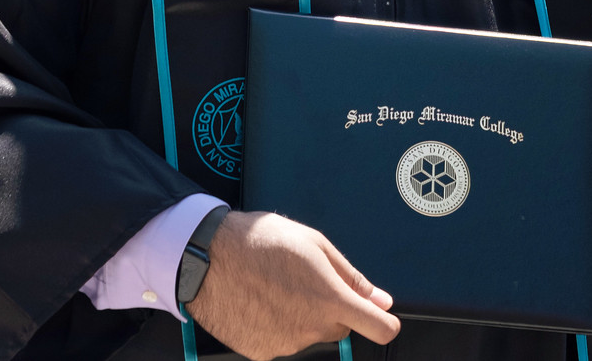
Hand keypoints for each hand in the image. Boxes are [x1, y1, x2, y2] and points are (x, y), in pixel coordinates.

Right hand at [186, 211, 399, 360]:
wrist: (206, 256)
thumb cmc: (260, 242)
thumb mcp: (314, 244)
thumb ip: (351, 276)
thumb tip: (381, 299)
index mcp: (331, 300)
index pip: (381, 328)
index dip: (384, 321)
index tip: (379, 315)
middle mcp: (311, 329)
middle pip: (339, 327)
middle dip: (330, 308)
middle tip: (304, 280)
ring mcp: (286, 344)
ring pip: (309, 334)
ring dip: (301, 316)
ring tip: (274, 286)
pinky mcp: (261, 353)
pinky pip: (282, 341)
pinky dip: (276, 326)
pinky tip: (260, 301)